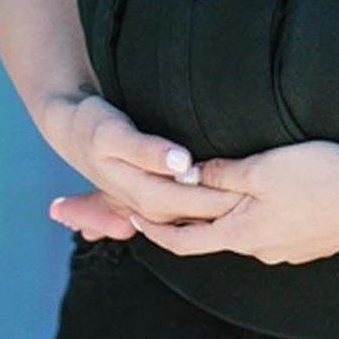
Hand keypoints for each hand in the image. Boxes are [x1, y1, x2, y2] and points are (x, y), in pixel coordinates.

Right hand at [44, 92, 244, 236]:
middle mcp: (148, 205)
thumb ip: (147, 150)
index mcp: (143, 194)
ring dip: (224, 207)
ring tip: (261, 198)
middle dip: (232, 204)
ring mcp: (149, 201)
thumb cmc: (93, 126)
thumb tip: (182, 164)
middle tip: (270, 196)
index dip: (225, 196)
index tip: (255, 190)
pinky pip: (186, 204)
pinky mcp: (153, 191)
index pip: (194, 201)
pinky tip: (234, 193)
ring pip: (194, 212)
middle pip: (199, 210)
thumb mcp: (113, 135)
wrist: (68, 126)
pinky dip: (209, 201)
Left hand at [127, 141, 338, 264]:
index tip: (132, 216)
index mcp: (243, 234)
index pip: (184, 242)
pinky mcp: (312, 244)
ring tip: (217, 189)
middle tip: (168, 197)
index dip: (154, 231)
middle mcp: (262, 251)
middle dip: (188, 219)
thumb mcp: (263, 168)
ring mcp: (289, 252)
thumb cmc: (321, 177)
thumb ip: (221, 174)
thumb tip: (187, 176)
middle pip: (213, 237)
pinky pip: (272, 231)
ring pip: (245, 233)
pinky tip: (266, 195)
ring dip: (226, 215)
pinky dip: (256, 216)